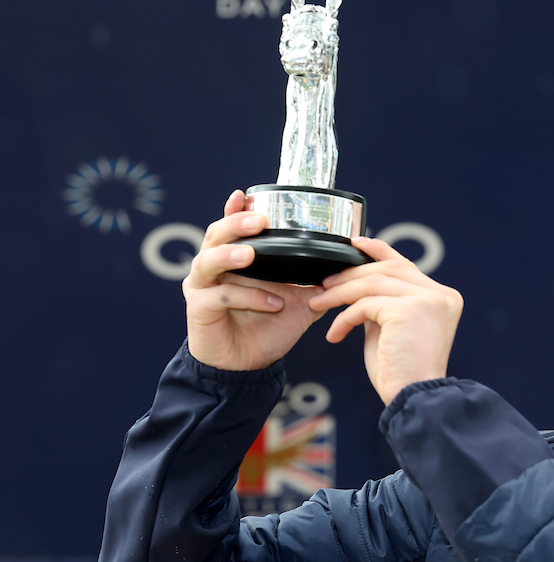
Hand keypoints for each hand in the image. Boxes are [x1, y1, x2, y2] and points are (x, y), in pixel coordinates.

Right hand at [182, 190, 325, 370]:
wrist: (248, 365)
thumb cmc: (267, 328)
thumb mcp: (298, 303)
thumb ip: (316, 284)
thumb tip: (346, 271)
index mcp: (234, 258)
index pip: (230, 227)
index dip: (234, 209)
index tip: (245, 195)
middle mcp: (213, 267)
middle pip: (216, 235)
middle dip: (236, 224)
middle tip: (258, 221)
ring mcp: (202, 287)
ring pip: (209, 261)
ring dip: (231, 255)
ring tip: (251, 254)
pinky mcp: (199, 309)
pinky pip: (221, 297)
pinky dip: (248, 297)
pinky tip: (272, 302)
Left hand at [308, 236, 463, 403]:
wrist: (413, 398)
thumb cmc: (402, 372)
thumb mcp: (393, 329)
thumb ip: (384, 304)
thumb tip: (357, 286)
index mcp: (442, 297)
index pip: (405, 264)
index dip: (378, 250)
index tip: (354, 244)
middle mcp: (440, 295)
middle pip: (387, 269)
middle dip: (350, 274)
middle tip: (324, 285)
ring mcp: (427, 300)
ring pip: (373, 282)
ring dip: (341, 292)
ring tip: (320, 304)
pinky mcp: (409, 309)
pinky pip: (366, 304)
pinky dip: (345, 317)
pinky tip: (335, 333)